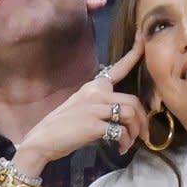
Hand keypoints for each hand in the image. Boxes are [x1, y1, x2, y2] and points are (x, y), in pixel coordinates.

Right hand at [16, 33, 149, 166]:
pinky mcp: (93, 124)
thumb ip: (102, 106)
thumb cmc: (63, 127)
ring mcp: (94, 108)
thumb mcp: (83, 108)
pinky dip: (124, 142)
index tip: (142, 38)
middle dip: (143, 121)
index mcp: (93, 87)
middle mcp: (95, 93)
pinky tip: (120, 148)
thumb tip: (124, 118)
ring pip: (130, 115)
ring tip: (128, 144)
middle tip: (144, 136)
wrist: (42, 141)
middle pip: (133, 101)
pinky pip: (120, 131)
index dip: (134, 53)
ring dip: (135, 133)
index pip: (118, 69)